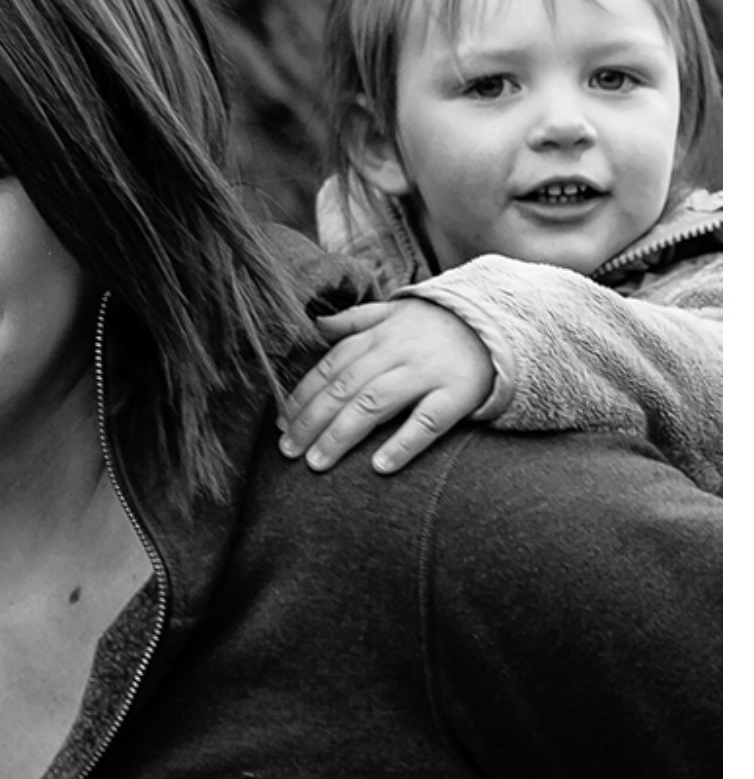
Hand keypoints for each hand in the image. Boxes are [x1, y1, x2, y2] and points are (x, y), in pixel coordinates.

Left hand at [280, 300, 496, 474]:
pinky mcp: (458, 394)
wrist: (498, 324)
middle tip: (288, 452)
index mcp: (376, 337)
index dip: (302, 397)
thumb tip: (315, 324)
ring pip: (374, 405)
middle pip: (344, 389)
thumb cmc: (437, 325)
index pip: (329, 368)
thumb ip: (354, 320)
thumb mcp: (394, 311)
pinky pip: (427, 422)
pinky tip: (380, 467)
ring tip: (318, 463)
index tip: (280, 424)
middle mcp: (396, 353)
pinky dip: (403, 444)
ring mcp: (426, 373)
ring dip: (342, 435)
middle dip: (312, 421)